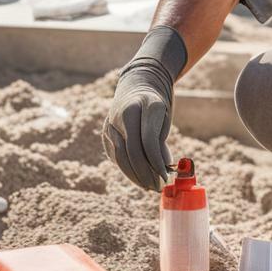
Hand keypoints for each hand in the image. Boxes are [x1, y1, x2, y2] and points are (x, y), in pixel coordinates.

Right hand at [101, 25, 187, 190]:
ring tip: (149, 186)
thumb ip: (161, 142)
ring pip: (120, 156)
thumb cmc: (156, 103)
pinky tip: (139, 178)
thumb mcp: (164, 118)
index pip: (148, 140)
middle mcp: (123, 114)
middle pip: (131, 151)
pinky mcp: (105, 133)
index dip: (157, 162)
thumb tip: (162, 169)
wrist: (137, 83)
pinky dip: (127, 169)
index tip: (167, 177)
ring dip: (135, 175)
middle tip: (158, 187)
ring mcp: (110, 123)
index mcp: (144, 105)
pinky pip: (115, 155)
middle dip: (145, 173)